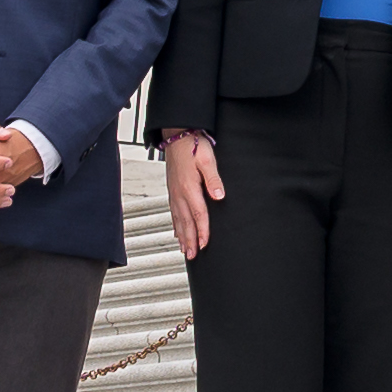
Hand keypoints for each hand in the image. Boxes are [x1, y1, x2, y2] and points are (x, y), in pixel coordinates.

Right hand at [160, 129, 221, 260]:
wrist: (177, 136)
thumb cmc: (193, 146)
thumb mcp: (207, 160)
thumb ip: (213, 179)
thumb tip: (219, 195)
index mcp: (189, 188)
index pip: (198, 214)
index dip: (202, 231)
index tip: (204, 244)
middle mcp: (179, 193)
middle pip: (186, 222)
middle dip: (190, 240)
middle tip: (192, 256)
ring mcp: (174, 193)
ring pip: (178, 220)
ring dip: (182, 236)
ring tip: (184, 250)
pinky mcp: (173, 190)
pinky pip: (173, 213)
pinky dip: (175, 225)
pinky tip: (177, 233)